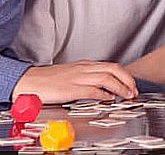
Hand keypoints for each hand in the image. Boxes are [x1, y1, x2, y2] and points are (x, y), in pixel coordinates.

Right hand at [13, 62, 137, 103]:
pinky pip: (93, 89)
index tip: (132, 84)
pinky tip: (109, 99)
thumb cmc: (49, 80)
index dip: (125, 75)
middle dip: (127, 80)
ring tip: (127, 96)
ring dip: (120, 87)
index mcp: (84, 65)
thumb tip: (103, 88)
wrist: (31, 81)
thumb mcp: (72, 75)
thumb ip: (87, 79)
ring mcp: (78, 78)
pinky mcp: (72, 88)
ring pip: (107, 78)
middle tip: (134, 90)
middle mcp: (84, 69)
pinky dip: (104, 94)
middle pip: (113, 69)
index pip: (111, 66)